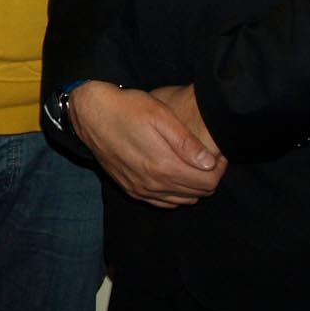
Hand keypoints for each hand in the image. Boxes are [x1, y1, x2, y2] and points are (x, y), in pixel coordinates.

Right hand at [70, 81, 225, 208]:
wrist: (89, 114)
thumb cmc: (126, 108)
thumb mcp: (160, 115)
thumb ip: (186, 142)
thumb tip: (210, 162)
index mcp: (163, 167)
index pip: (208, 182)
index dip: (219, 169)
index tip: (218, 154)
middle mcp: (152, 185)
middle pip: (197, 193)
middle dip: (208, 177)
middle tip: (207, 157)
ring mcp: (140, 190)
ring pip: (181, 200)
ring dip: (192, 185)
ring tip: (191, 163)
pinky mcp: (130, 189)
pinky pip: (162, 202)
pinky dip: (174, 192)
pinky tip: (173, 173)